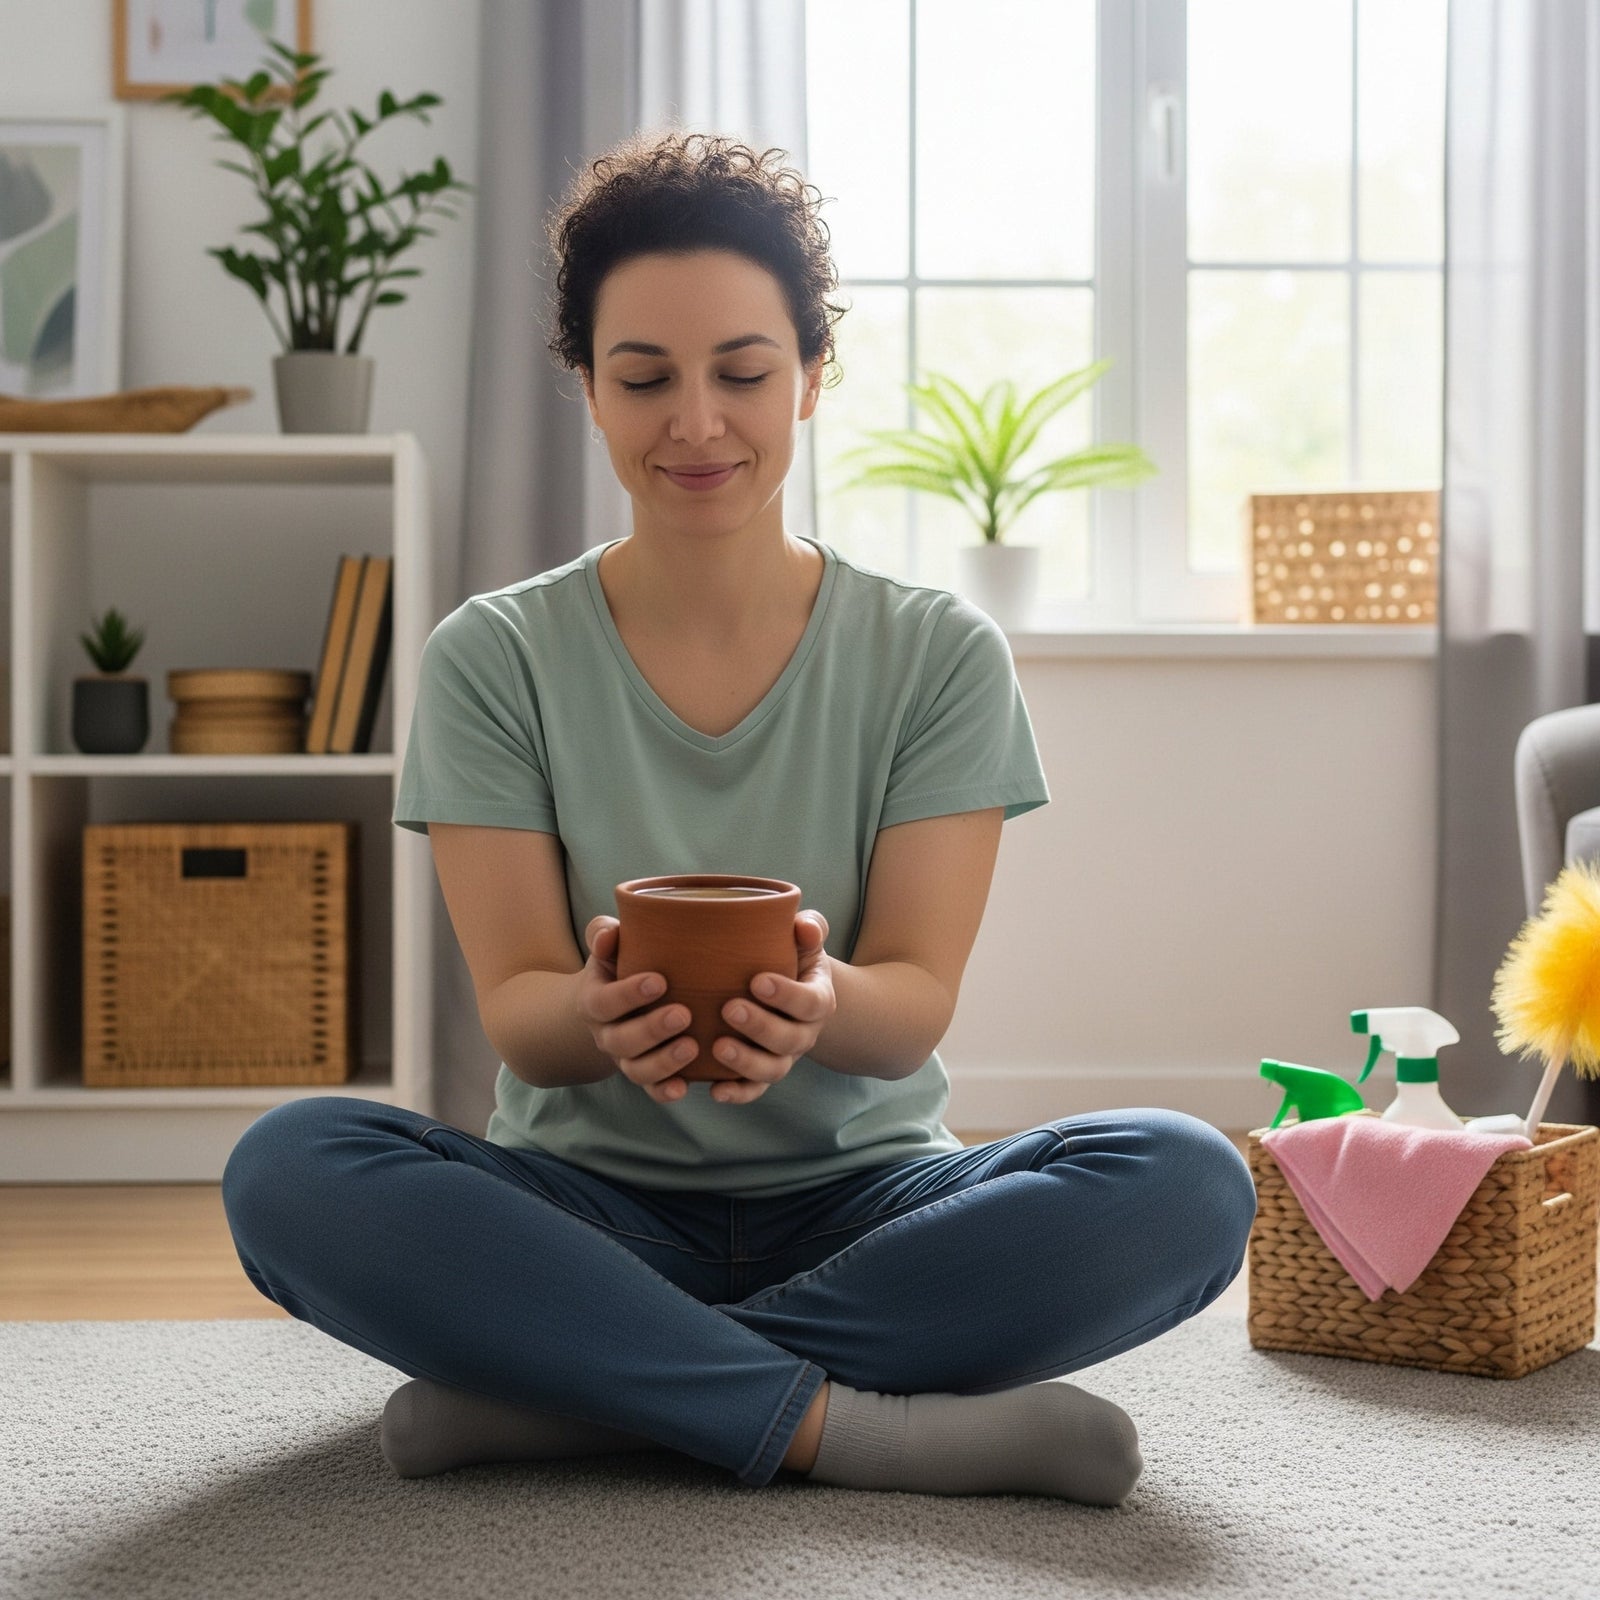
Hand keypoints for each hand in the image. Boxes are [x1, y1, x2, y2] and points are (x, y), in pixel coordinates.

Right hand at [576, 916, 700, 1104]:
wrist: (614, 1004)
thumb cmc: (619, 964)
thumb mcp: (608, 947)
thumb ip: (603, 935)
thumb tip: (608, 934)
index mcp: (594, 1001)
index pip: (604, 1002)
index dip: (628, 995)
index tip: (659, 981)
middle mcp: (606, 1034)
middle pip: (621, 1040)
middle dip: (652, 1030)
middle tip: (683, 1013)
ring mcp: (626, 1058)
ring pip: (636, 1070)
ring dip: (663, 1062)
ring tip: (693, 1047)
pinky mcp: (646, 1074)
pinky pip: (651, 1090)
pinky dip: (665, 1091)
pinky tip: (686, 1086)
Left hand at [707, 911, 836, 1104]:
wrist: (790, 990)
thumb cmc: (792, 957)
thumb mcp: (805, 939)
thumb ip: (809, 927)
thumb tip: (803, 926)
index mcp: (818, 998)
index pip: (811, 1002)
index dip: (787, 996)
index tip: (757, 980)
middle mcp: (804, 1032)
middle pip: (790, 1040)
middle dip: (761, 1027)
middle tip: (729, 1008)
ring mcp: (783, 1056)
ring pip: (773, 1070)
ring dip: (746, 1062)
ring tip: (717, 1047)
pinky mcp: (761, 1072)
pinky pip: (753, 1089)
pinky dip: (736, 1093)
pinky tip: (713, 1089)